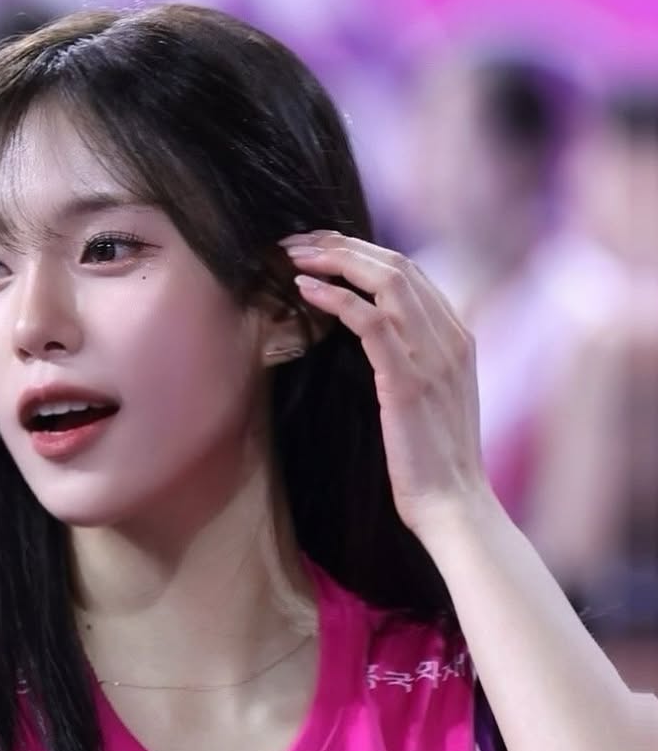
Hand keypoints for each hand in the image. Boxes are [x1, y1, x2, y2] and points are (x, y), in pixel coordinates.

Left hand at [280, 230, 492, 539]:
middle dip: (341, 244)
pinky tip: (304, 290)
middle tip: (295, 243)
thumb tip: (368, 335)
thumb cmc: (431, 461)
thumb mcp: (427, 398)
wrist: (454, 506)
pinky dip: (335, 297)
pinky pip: (371, 321)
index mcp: (457, 336)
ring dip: (334, 260)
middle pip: (396, 264)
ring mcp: (433, 357)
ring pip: (386, 280)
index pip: (408, 271)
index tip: (317, 249)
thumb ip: (409, 359)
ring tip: (293, 257)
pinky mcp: (409, 381)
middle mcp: (451, 337)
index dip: (360, 251)